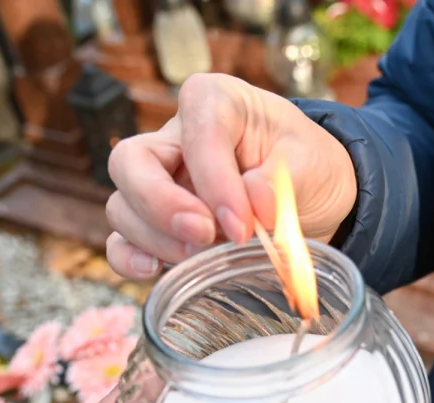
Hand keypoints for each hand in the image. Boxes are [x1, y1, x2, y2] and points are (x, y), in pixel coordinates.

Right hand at [105, 73, 356, 278]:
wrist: (311, 197)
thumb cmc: (306, 165)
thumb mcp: (310, 162)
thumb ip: (282, 181)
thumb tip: (256, 204)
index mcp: (214, 102)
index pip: (196, 130)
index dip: (214, 180)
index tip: (243, 224)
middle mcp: (173, 138)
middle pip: (131, 162)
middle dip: (161, 205)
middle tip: (204, 236)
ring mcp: (158, 182)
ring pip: (123, 206)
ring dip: (156, 238)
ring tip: (202, 255)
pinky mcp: (156, 224)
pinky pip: (121, 242)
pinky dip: (130, 258)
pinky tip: (155, 271)